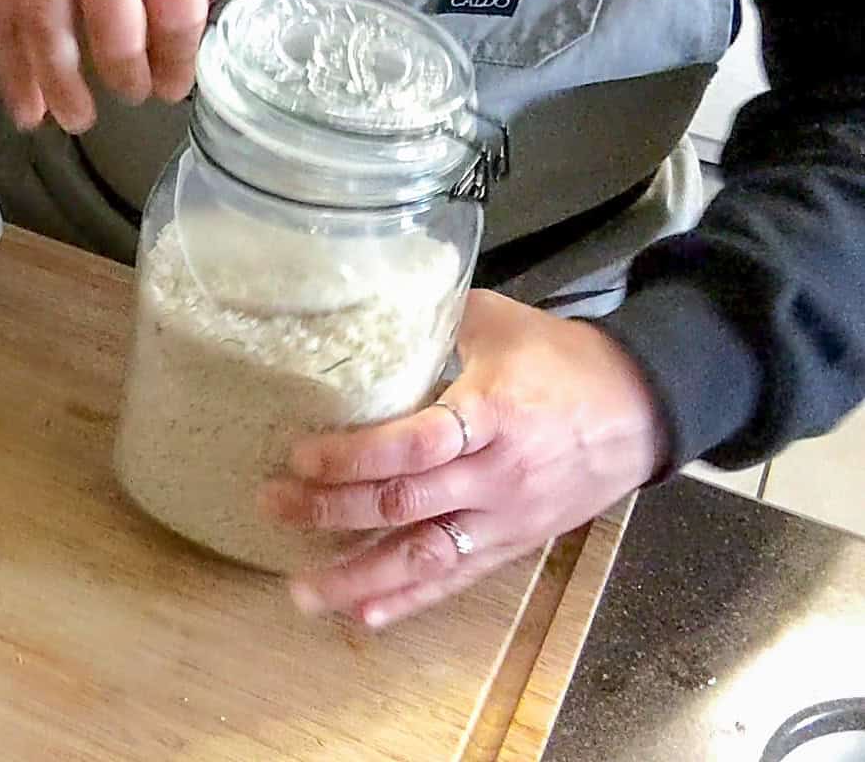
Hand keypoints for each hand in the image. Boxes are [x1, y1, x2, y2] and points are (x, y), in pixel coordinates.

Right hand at [0, 0, 253, 132]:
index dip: (179, 54)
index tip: (178, 82)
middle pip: (117, 22)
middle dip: (130, 75)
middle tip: (139, 94)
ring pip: (52, 24)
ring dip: (66, 84)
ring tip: (78, 118)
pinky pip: (4, 11)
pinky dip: (12, 64)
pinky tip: (25, 102)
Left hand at [262, 290, 668, 627]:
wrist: (644, 409)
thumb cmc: (564, 359)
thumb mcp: (500, 322)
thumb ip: (435, 317)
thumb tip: (366, 301)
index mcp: (492, 413)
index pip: (415, 443)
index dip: (355, 456)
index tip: (301, 457)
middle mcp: (496, 475)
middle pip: (406, 503)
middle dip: (332, 510)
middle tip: (272, 506)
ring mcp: (505, 519)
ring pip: (425, 556)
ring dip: (359, 576)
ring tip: (299, 591)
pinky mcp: (513, 546)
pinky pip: (456, 580)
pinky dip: (408, 601)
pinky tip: (362, 614)